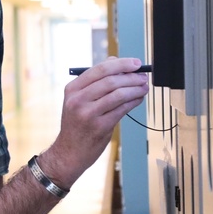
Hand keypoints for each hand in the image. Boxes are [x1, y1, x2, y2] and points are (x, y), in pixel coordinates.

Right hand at [45, 57, 148, 185]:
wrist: (69, 152)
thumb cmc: (76, 124)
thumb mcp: (77, 100)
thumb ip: (94, 81)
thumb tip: (115, 61)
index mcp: (72, 89)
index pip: (99, 69)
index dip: (121, 64)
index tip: (135, 63)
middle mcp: (78, 100)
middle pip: (111, 81)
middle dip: (131, 77)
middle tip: (143, 76)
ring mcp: (89, 114)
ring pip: (118, 94)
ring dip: (135, 89)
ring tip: (143, 87)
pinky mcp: (100, 127)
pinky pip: (122, 109)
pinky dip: (133, 102)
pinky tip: (138, 99)